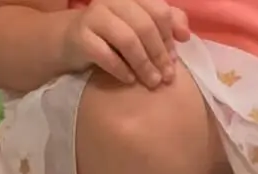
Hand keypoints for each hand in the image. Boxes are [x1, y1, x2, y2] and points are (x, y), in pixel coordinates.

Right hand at [64, 0, 188, 87]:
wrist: (72, 41)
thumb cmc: (112, 36)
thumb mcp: (139, 26)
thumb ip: (164, 23)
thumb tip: (185, 35)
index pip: (159, 11)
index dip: (170, 36)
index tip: (175, 59)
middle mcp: (112, 0)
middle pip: (145, 26)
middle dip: (160, 54)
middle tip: (167, 77)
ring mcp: (94, 16)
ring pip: (128, 39)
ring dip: (144, 65)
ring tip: (152, 82)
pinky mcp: (81, 37)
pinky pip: (106, 55)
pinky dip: (121, 70)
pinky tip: (129, 80)